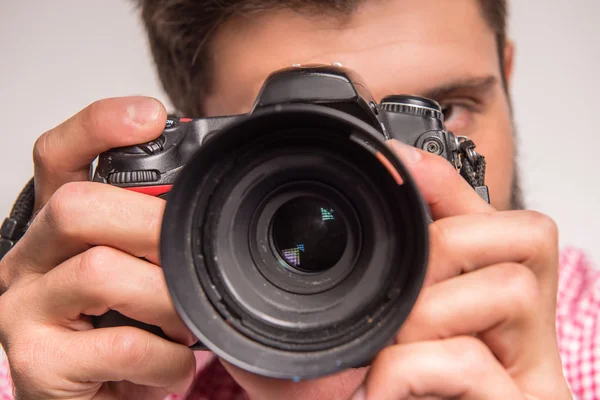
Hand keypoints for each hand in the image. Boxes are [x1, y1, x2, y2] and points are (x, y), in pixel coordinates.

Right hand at [0, 98, 198, 398]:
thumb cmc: (122, 334)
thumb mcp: (140, 275)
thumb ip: (155, 236)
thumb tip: (209, 199)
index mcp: (58, 230)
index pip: (59, 156)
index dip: (99, 126)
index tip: (152, 113)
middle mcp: (27, 261)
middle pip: (77, 206)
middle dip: (151, 226)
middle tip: (189, 255)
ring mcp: (23, 311)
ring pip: (100, 271)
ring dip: (166, 298)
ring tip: (184, 322)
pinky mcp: (35, 363)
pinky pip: (121, 343)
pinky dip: (164, 356)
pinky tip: (170, 364)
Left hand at [220, 140, 571, 399]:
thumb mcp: (348, 340)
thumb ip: (338, 298)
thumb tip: (279, 253)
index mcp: (481, 294)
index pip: (485, 211)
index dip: (442, 177)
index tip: (394, 155)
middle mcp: (520, 324)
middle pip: (517, 234)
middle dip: (438, 253)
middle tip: (391, 310)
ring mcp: (530, 366)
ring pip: (509, 288)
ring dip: (425, 316)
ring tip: (387, 356)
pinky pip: (471, 360)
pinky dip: (410, 370)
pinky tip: (384, 390)